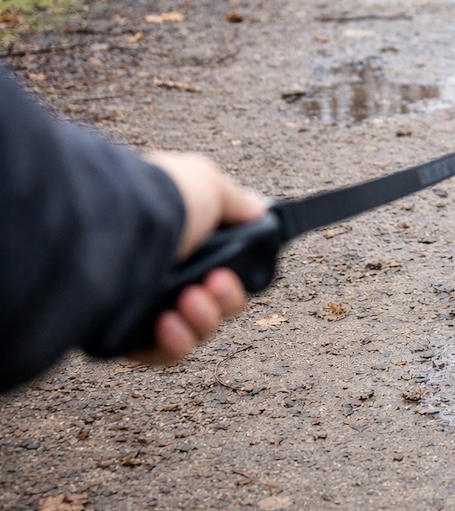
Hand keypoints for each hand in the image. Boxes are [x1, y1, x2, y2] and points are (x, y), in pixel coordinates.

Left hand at [132, 153, 267, 363]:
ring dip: (204, 318)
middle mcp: (164, 271)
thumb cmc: (161, 201)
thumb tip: (257, 209)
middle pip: (217, 303)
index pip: (223, 268)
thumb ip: (237, 201)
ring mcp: (145, 305)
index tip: (232, 267)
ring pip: (197, 330)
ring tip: (188, 300)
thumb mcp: (208, 184)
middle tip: (213, 283)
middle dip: (226, 297)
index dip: (237, 275)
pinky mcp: (127, 336)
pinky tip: (167, 322)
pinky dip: (176, 342)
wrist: (113, 229)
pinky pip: (165, 353)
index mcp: (183, 239)